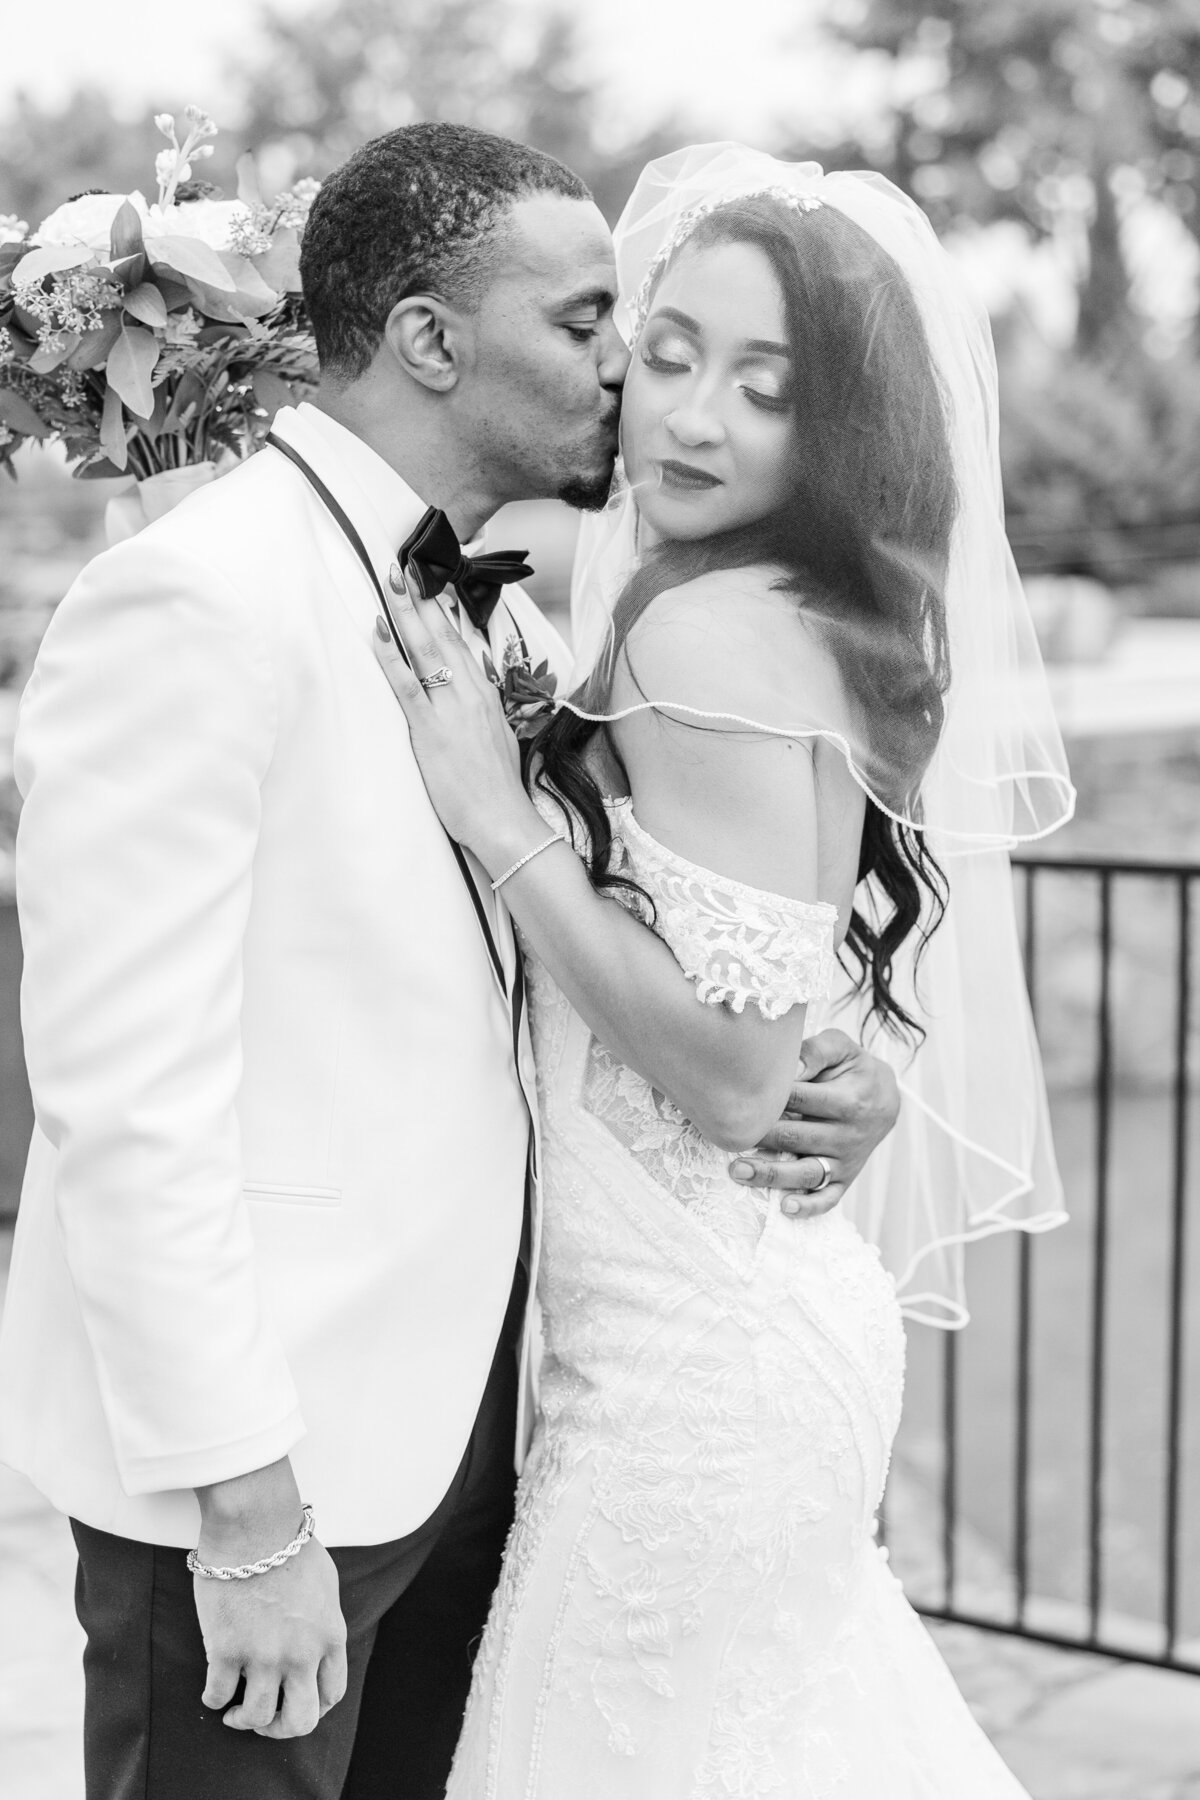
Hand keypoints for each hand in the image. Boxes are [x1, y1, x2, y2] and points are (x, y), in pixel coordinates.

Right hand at [195, 1460, 346, 1739]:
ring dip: (243, 1720)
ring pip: (257, 1717)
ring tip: (234, 1712)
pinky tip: (212, 1691)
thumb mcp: (325, 1584)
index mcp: (330, 1636)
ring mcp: (263, 1656)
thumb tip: (317, 1642)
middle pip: (300, 1721)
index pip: (332, 1694)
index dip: (313, 1706)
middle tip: (265, 1720)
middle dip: (281, 1729)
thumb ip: (323, 1621)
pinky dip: (213, 1700)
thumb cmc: (288, 1544)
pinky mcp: (226, 1650)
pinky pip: (217, 1695)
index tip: (295, 1703)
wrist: (254, 1525)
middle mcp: (301, 1654)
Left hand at [371, 586, 538, 862]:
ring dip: (406, 613)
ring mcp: (451, 709)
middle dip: (422, 598)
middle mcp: (470, 694)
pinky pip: (406, 684)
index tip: (429, 582)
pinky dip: (391, 656)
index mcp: (485, 695)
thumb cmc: (498, 788)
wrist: (504, 821)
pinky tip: (379, 632)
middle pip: (442, 635)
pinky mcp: (431, 730)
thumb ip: (480, 711)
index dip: (442, 610)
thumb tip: (470, 691)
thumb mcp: (497, 738)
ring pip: (426, 650)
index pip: (461, 641)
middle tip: (404, 565)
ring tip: (391, 582)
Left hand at [728, 1029, 899, 1219]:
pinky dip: (809, 1207)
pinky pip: (829, 1198)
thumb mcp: (841, 1049)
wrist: (887, 1099)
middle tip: (724, 1135)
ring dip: (771, 1175)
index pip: (801, 1099)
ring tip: (737, 1171)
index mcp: (848, 1099)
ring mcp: (846, 1160)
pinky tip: (784, 1207)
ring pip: (807, 1173)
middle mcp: (848, 1134)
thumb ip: (815, 1052)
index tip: (739, 1097)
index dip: (769, 1098)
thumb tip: (790, 1067)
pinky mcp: (845, 1179)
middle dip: (758, 1137)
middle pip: (796, 1137)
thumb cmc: (853, 1069)